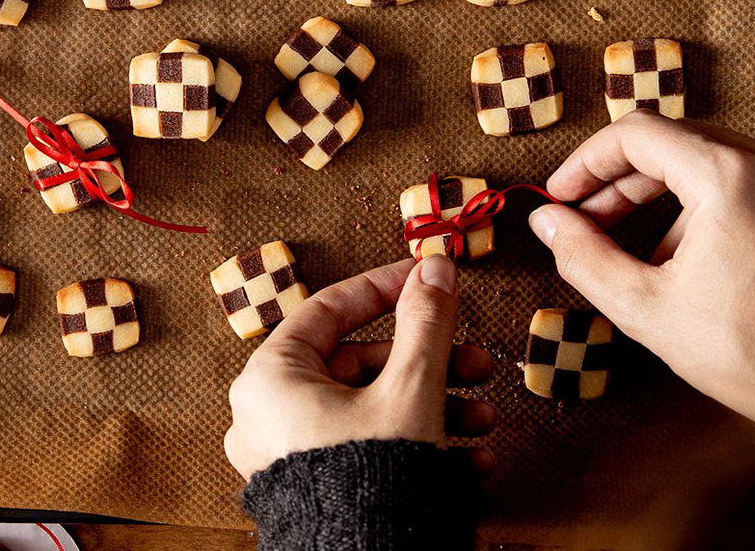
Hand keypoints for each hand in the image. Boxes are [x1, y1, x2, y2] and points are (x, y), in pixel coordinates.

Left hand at [223, 256, 497, 479]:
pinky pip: (365, 447)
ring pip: (371, 408)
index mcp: (271, 378)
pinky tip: (470, 457)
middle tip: (477, 359)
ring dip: (436, 406)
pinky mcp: (314, 486)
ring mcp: (289, 453)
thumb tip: (437, 269)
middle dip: (431, 363)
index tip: (427, 278)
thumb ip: (425, 322)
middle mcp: (269, 414)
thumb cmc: (368, 483)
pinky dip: (414, 442)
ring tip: (485, 417)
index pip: (331, 309)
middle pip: (361, 363)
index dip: (387, 287)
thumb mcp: (411, 388)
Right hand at [529, 112, 754, 421]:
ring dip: (659, 195)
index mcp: (732, 178)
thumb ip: (584, 255)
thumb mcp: (646, 308)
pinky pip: (743, 181)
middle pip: (673, 143)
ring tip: (631, 248)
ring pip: (706, 160)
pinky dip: (702, 205)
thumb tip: (550, 222)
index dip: (587, 161)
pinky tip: (682, 255)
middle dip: (620, 180)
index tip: (564, 192)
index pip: (637, 134)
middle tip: (585, 219)